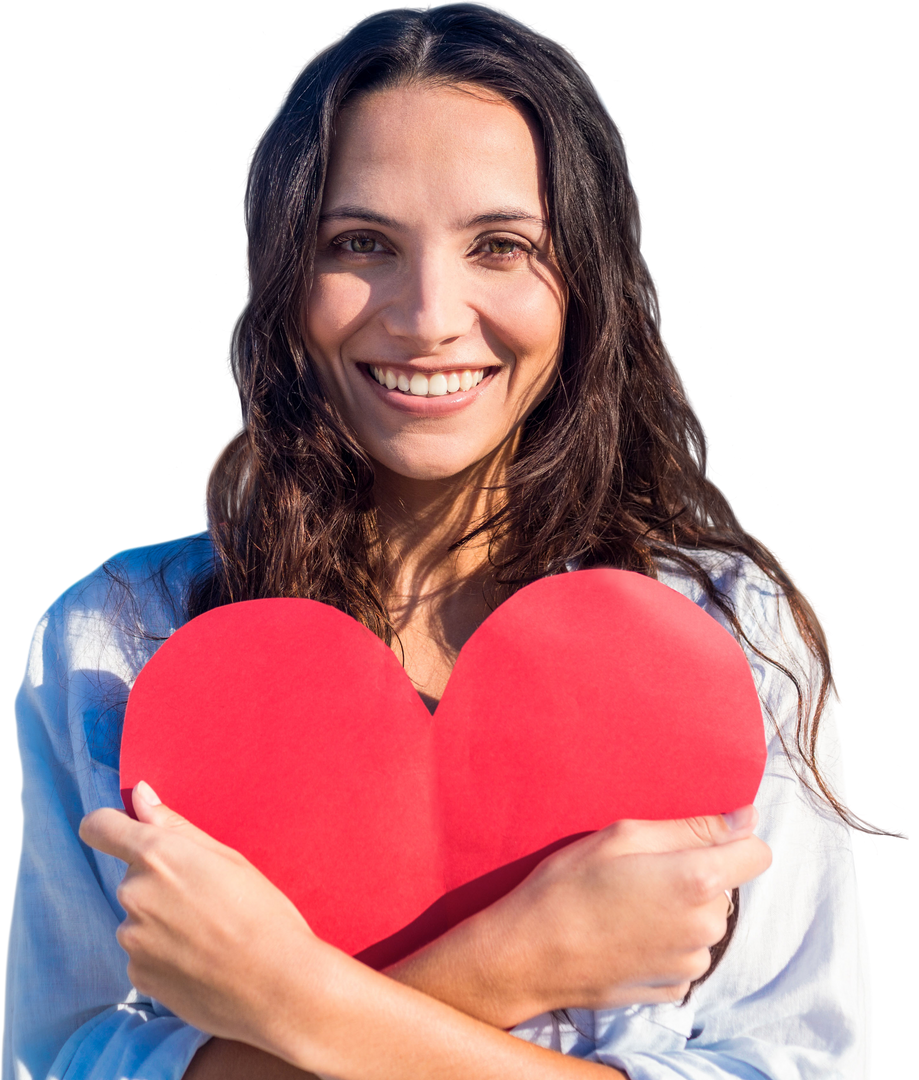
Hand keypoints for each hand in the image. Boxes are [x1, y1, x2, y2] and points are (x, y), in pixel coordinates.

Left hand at [79, 783, 318, 1053]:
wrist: (275, 984)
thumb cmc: (262, 912)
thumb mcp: (227, 858)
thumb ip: (175, 826)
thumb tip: (141, 795)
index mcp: (158, 855)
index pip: (100, 828)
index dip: (108, 827)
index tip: (122, 832)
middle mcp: (135, 893)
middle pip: (133, 877)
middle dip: (160, 883)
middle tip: (207, 899)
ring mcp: (132, 938)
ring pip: (139, 917)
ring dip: (162, 921)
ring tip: (208, 934)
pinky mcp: (137, 975)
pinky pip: (143, 954)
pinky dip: (165, 955)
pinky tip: (200, 961)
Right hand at [488, 807, 771, 1015]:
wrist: (530, 954)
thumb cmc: (569, 884)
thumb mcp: (622, 835)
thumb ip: (692, 827)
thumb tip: (747, 819)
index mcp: (697, 881)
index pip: (758, 853)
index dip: (732, 840)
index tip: (698, 838)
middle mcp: (705, 927)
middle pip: (726, 887)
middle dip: (694, 874)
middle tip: (640, 870)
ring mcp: (690, 964)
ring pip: (705, 921)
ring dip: (680, 909)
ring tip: (627, 903)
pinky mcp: (672, 989)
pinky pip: (685, 952)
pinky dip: (665, 941)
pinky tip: (625, 933)